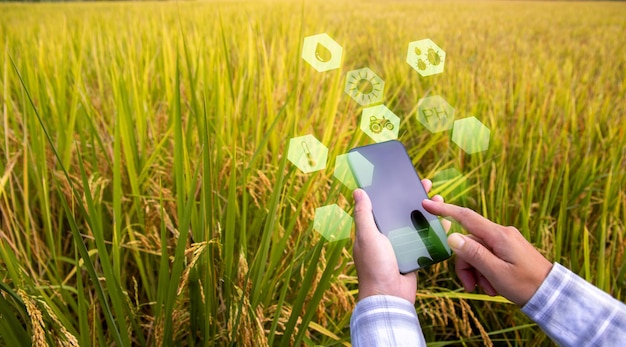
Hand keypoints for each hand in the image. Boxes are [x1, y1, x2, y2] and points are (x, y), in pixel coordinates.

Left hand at [353, 179, 449, 303]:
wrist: (390, 296)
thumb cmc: (375, 267)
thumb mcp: (367, 237)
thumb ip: (364, 214)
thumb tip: (358, 191)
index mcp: (372, 230)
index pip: (383, 204)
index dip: (393, 191)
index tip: (404, 178)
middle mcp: (386, 236)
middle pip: (402, 211)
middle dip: (414, 197)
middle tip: (427, 185)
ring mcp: (401, 245)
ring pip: (416, 223)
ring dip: (427, 211)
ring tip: (440, 199)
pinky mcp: (414, 255)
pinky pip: (426, 238)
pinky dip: (435, 229)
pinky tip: (445, 221)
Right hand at [421, 199, 552, 305]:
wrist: (552, 294)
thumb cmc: (526, 285)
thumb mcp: (496, 272)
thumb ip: (473, 253)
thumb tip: (452, 237)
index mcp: (498, 235)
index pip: (466, 217)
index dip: (444, 210)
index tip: (427, 204)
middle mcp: (501, 234)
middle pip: (468, 242)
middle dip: (465, 264)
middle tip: (471, 286)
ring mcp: (505, 241)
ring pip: (476, 251)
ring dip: (476, 271)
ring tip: (488, 289)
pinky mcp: (508, 250)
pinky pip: (487, 256)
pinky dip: (485, 271)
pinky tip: (493, 286)